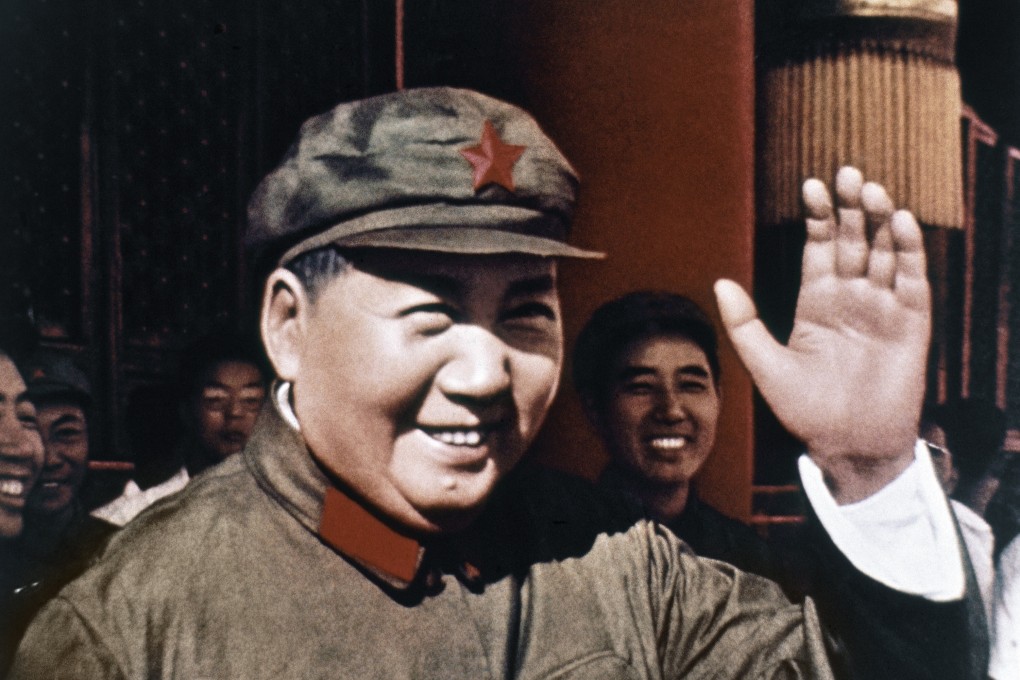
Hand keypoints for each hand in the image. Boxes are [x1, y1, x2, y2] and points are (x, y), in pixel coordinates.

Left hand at [714, 167, 929, 502]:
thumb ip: (744, 324)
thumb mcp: (766, 366)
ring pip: (884, 252)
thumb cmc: (805, 410)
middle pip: (854, 240)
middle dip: (850, 207)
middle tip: (847, 173)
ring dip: (880, 220)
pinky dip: (908, 251)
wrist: (847, 446)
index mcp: (816, 301)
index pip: (819, 247)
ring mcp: (882, 307)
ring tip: (871, 190)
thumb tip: (719, 282)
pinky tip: (900, 222)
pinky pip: (912, 279)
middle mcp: (851, 297)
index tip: (810, 186)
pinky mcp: (912, 322)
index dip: (818, 217)